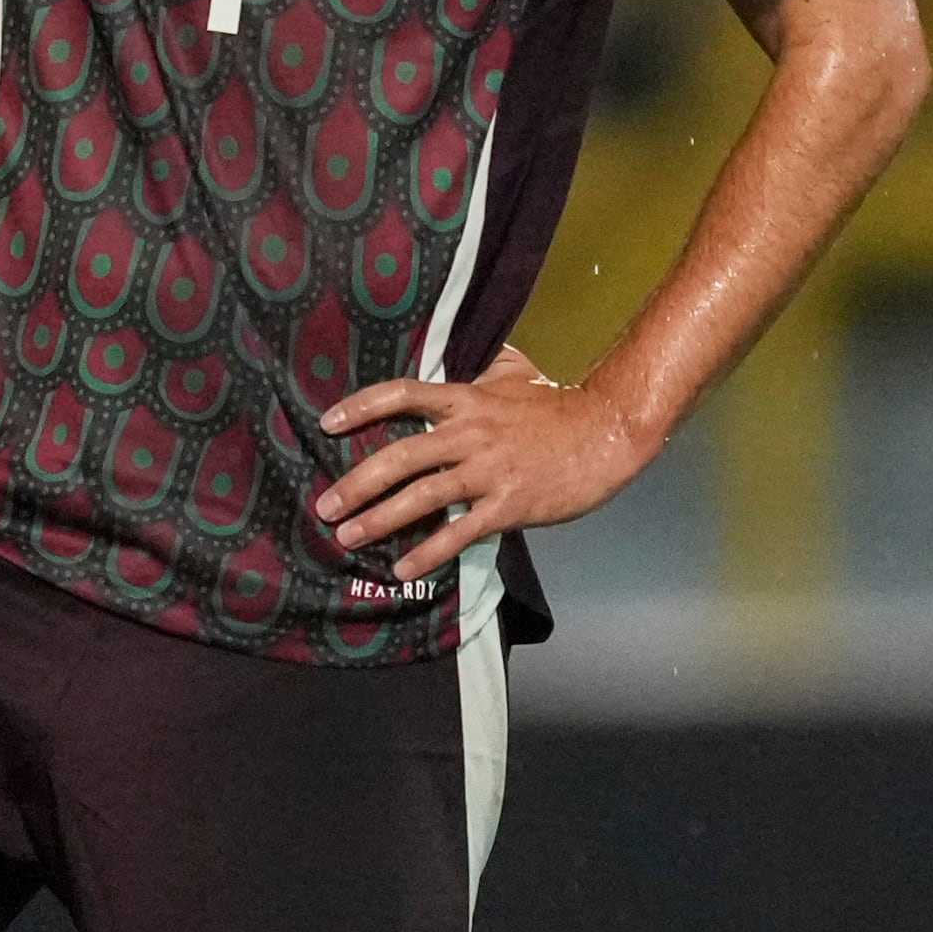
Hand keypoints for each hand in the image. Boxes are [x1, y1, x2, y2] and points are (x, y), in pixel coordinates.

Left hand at [313, 347, 654, 582]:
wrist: (607, 433)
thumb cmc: (559, 407)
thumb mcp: (514, 376)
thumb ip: (479, 372)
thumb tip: (458, 363)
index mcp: (467, 399)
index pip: (402, 395)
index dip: (361, 407)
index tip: (327, 423)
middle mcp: (470, 433)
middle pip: (400, 456)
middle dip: (357, 483)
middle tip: (325, 506)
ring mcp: (488, 471)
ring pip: (421, 496)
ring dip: (379, 520)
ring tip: (348, 538)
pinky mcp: (508, 505)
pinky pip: (459, 532)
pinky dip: (428, 551)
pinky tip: (403, 568)